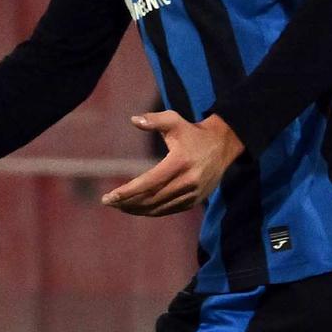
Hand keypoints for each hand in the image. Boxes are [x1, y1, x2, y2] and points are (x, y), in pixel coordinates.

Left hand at [102, 111, 243, 217]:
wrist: (223, 145)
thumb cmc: (192, 132)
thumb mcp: (175, 121)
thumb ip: (154, 120)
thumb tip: (133, 120)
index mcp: (180, 163)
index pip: (148, 183)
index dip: (127, 192)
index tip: (109, 197)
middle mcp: (188, 181)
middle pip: (151, 198)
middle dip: (127, 203)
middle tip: (109, 202)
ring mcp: (192, 193)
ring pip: (159, 208)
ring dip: (137, 209)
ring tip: (120, 206)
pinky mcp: (195, 200)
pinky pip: (169, 210)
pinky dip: (151, 211)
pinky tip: (137, 208)